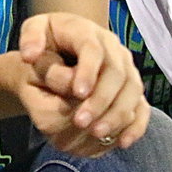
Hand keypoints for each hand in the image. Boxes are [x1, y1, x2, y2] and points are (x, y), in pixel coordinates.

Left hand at [18, 12, 149, 156]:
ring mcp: (126, 67)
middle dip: (101, 100)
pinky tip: (121, 142)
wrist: (68, 40)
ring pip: (132, 91)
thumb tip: (29, 55)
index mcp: (88, 31)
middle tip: (81, 122)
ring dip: (117, 115)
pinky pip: (142, 107)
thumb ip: (30, 38)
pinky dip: (136, 125)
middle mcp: (113, 48)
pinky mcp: (132, 86)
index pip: (93, 49)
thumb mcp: (34, 29)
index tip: (77, 93)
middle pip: (117, 74)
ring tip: (96, 133)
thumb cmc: (48, 37)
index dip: (89, 71)